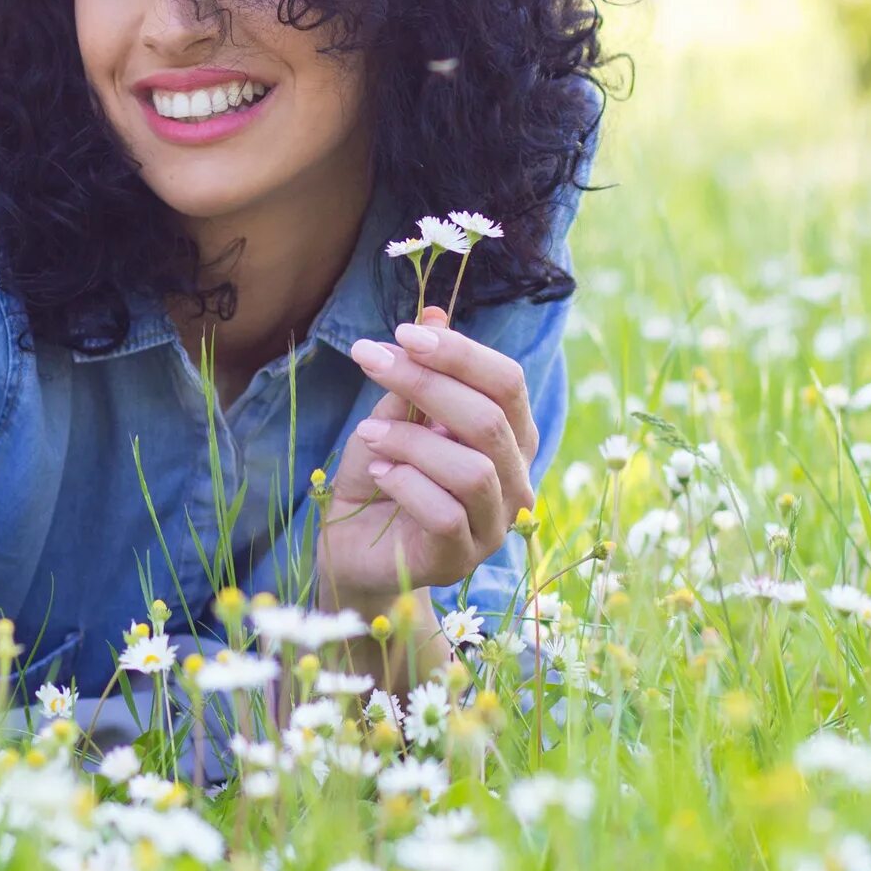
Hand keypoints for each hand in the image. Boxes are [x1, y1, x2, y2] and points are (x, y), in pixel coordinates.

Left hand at [318, 306, 539, 610]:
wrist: (355, 548)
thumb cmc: (383, 474)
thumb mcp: (395, 414)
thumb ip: (419, 373)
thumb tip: (434, 312)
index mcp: (510, 435)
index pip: (506, 382)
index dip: (459, 352)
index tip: (403, 333)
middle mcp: (515, 478)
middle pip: (488, 419)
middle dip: (425, 382)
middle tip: (370, 361)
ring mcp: (494, 525)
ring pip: (473, 469)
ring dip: (412, 440)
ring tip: (369, 432)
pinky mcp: (462, 558)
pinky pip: (447, 514)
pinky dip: (407, 484)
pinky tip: (379, 474)